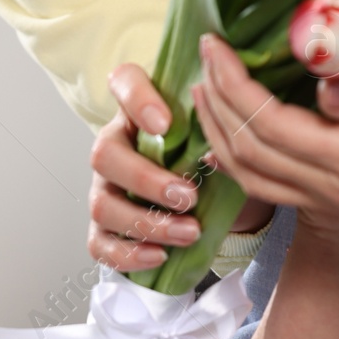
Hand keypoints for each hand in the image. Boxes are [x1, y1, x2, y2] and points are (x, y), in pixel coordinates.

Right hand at [87, 62, 272, 269]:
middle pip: (104, 153)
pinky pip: (100, 243)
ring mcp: (105, 187)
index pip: (124, 82)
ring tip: (190, 231)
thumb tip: (238, 126)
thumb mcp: (218, 130)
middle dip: (148, 180)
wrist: (212, 194)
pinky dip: (129, 253)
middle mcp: (115, 144)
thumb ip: (221, 120)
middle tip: (190, 196)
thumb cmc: (209, 152)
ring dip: (148, 222)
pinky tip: (161, 255)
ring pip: (103, 204)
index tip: (165, 122)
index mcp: (139, 109)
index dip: (137, 100)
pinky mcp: (105, 226)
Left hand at [193, 34, 338, 229]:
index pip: (270, 126)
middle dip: (216, 102)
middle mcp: (334, 189)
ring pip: (251, 175)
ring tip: (206, 88)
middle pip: (248, 153)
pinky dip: (239, 156)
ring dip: (219, 131)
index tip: (217, 45)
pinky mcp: (335, 197)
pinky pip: (269, 184)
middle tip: (204, 55)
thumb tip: (320, 83)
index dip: (234, 84)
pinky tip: (232, 130)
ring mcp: (332, 198)